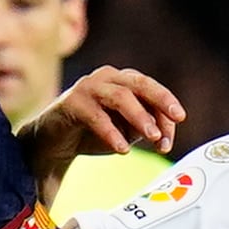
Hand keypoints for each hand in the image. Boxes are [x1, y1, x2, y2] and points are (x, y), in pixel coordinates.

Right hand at [20, 65, 186, 182]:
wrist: (52, 142)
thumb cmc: (91, 133)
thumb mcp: (125, 132)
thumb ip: (144, 130)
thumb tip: (163, 136)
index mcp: (124, 81)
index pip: (152, 92)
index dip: (166, 112)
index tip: (171, 139)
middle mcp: (108, 78)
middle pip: (140, 84)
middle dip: (161, 100)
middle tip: (177, 118)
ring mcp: (89, 87)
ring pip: (120, 96)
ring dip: (139, 117)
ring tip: (151, 137)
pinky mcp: (72, 102)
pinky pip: (96, 116)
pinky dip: (111, 133)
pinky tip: (122, 150)